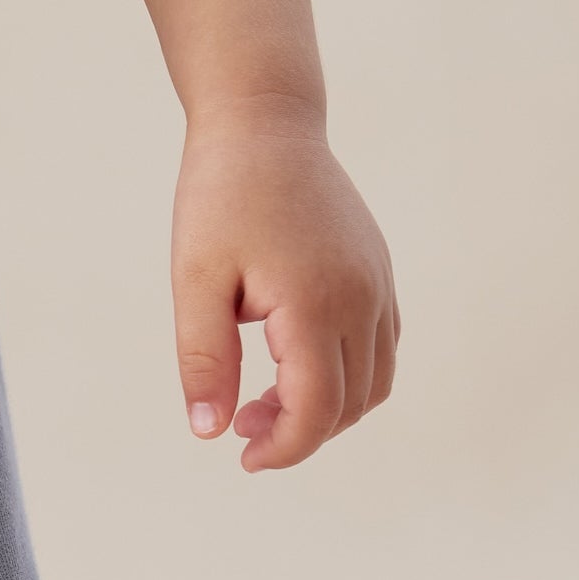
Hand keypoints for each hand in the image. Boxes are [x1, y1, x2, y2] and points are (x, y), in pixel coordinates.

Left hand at [171, 119, 397, 469]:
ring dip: (328, 409)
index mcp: (314, 303)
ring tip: (265, 399)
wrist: (264, 123)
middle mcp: (361, 298)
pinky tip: (295, 365)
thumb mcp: (196, 281)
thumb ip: (205, 360)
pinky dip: (348, 376)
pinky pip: (382, 347)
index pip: (317, 409)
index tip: (242, 456)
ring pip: (376, 382)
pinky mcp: (379, 272)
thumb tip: (207, 431)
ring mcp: (378, 284)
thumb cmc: (222, 196)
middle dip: (299, 432)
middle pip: (350, 405)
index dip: (284, 449)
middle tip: (240, 426)